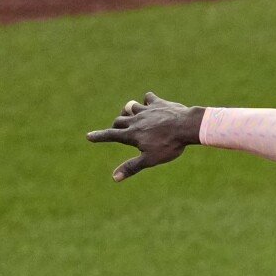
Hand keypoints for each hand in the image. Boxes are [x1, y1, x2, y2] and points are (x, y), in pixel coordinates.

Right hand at [86, 92, 203, 180]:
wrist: (186, 126)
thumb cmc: (169, 145)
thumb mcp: (150, 159)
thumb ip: (132, 167)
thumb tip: (114, 178)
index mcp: (132, 134)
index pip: (110, 135)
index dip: (99, 136)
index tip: (89, 136)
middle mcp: (136, 120)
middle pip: (119, 121)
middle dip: (116, 125)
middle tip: (117, 130)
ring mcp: (146, 110)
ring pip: (130, 107)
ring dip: (128, 111)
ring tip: (131, 116)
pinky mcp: (158, 103)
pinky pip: (148, 98)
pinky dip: (147, 100)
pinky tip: (150, 104)